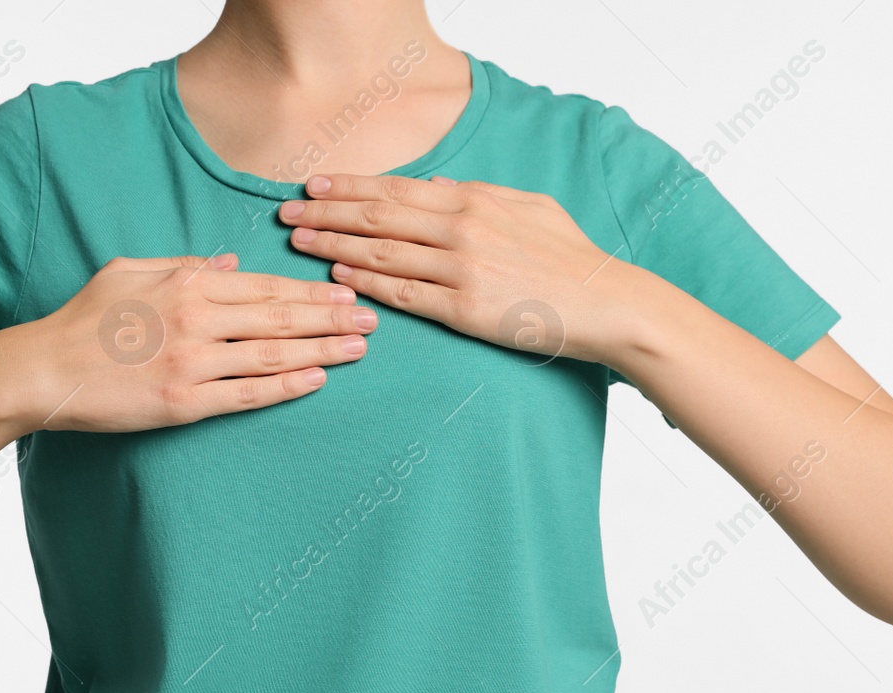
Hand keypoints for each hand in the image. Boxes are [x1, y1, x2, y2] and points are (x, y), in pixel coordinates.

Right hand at [24, 253, 376, 431]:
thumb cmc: (82, 320)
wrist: (43, 370)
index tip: (346, 290)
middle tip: (373, 319)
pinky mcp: (184, 402)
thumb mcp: (129, 271)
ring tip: (358, 349)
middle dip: (333, 317)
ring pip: (273, 354)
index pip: (265, 285)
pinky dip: (286, 385)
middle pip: (281, 316)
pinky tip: (316, 380)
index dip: (311, 289)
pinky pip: (248, 394)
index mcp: (186, 283)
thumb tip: (227, 264)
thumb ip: (182, 264)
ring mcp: (193, 363)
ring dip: (322, 351)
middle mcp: (197, 319)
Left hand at [279, 174, 648, 364]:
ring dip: (333, 244)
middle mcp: (461, 228)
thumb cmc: (570, 258)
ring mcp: (461, 268)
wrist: (605, 302)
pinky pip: (404, 292)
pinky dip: (367, 281)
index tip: (313, 185)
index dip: (348, 187)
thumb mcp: (529, 207)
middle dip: (326, 212)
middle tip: (286, 211)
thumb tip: (432, 183)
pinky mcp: (464, 308)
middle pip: (377, 216)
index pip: (395, 190)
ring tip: (298, 241)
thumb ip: (477, 193)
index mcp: (474, 200)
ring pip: (381, 252)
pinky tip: (338, 274)